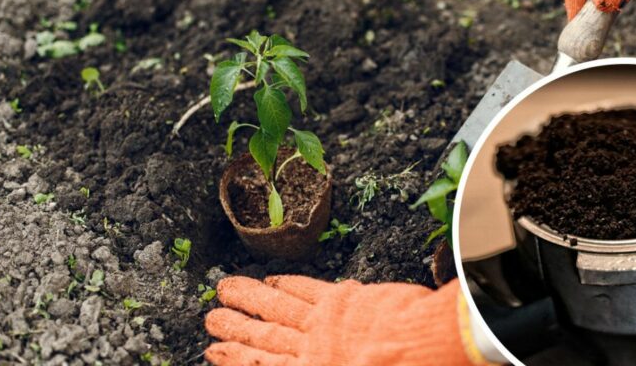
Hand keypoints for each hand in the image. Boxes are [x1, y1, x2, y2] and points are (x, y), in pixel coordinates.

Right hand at [204, 276, 488, 365]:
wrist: (425, 347)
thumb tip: (308, 362)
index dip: (234, 358)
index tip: (213, 350)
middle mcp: (311, 349)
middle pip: (262, 337)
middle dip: (234, 328)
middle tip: (211, 317)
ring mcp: (325, 320)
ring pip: (277, 307)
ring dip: (249, 298)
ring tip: (225, 289)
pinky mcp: (344, 298)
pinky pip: (307, 288)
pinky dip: (287, 282)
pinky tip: (273, 277)